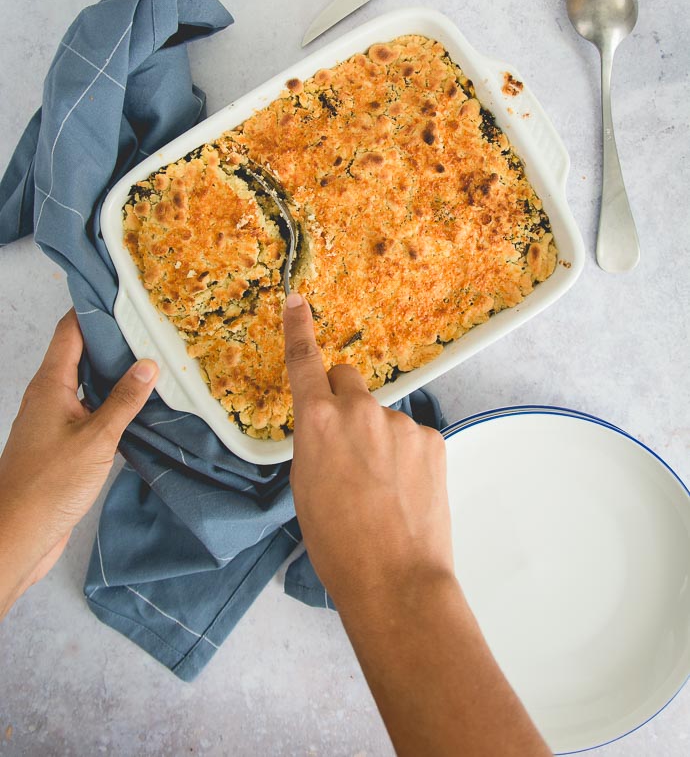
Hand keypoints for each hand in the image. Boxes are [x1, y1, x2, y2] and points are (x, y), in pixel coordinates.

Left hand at [0, 310, 158, 617]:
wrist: (18, 536)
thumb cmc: (50, 486)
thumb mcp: (96, 439)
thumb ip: (123, 401)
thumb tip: (148, 364)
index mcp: (50, 385)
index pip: (70, 330)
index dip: (95, 309)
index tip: (126, 294)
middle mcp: (48, 396)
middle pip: (80, 353)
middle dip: (113, 339)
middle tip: (152, 326)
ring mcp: (52, 420)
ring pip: (86, 383)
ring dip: (115, 373)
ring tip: (154, 360)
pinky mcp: (60, 444)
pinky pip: (88, 410)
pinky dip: (111, 402)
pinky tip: (139, 407)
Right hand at [283, 292, 452, 608]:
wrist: (395, 580)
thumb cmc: (337, 544)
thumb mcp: (304, 488)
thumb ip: (315, 444)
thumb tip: (329, 431)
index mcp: (317, 423)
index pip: (305, 362)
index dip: (299, 329)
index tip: (298, 301)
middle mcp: (360, 411)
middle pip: (348, 379)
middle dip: (343, 398)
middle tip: (347, 444)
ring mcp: (400, 423)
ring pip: (382, 417)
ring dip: (378, 438)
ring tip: (380, 490)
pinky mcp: (432, 438)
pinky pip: (410, 436)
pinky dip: (406, 456)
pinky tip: (405, 492)